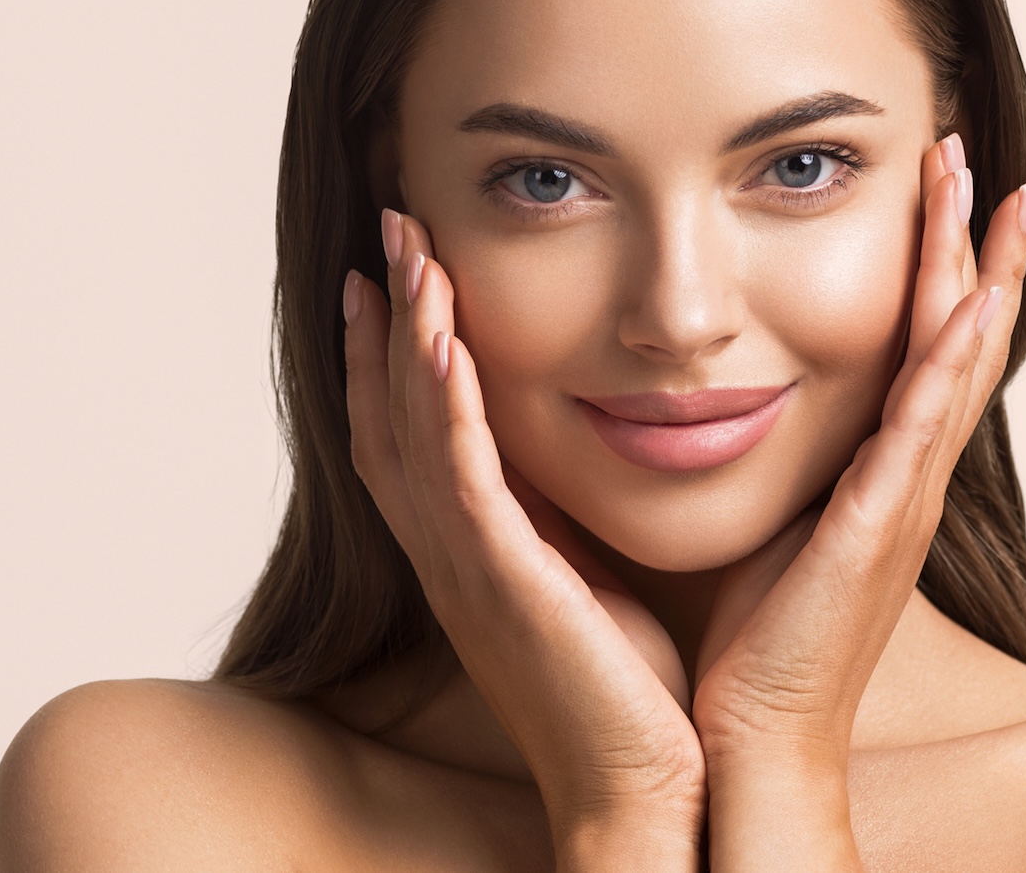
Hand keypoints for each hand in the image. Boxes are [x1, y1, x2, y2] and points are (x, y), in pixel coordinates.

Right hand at [343, 210, 703, 862]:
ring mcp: (464, 566)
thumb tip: (565, 452)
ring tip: (405, 252)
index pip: (407, 433)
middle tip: (386, 236)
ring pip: (411, 429)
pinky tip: (439, 335)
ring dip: (404, 334)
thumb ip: (556, 515)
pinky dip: (441, 400)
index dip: (390, 354)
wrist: (641, 790)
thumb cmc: (623, 690)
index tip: (396, 279)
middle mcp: (445, 552)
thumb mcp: (580, 579)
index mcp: (466, 551)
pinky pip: (459, 474)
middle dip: (385, 320)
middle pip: (388, 415)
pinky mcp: (502, 580)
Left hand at [688, 134, 1025, 858]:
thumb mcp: (753, 520)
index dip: (924, 267)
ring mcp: (896, 503)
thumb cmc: (739, 639)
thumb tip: (700, 395)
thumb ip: (750, 457)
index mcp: (865, 473)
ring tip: (994, 189)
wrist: (741, 737)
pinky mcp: (874, 532)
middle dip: (961, 243)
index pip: (908, 347)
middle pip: (947, 336)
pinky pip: (924, 431)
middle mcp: (896, 480)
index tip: (922, 187)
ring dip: (978, 274)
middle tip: (963, 152)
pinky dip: (953, 363)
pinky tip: (974, 301)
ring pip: (955, 365)